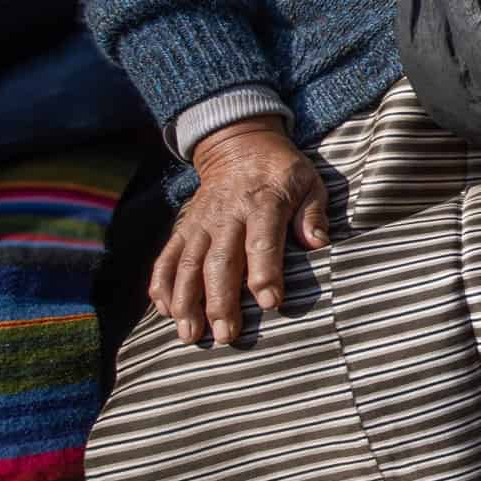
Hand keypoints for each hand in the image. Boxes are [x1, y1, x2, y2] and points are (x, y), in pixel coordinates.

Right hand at [153, 116, 326, 344]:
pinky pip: (166, 257)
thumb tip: (319, 245)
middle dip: (220, 301)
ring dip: (186, 301)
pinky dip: (161, 284)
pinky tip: (164, 311)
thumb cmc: (282, 171)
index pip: (262, 243)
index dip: (265, 274)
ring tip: (189, 335)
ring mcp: (201, 222)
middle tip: (225, 335)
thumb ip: (313, 214)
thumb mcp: (309, 182)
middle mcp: (227, 215)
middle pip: (220, 261)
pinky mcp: (183, 227)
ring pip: (187, 264)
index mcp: (263, 203)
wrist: (239, 144)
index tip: (271, 304)